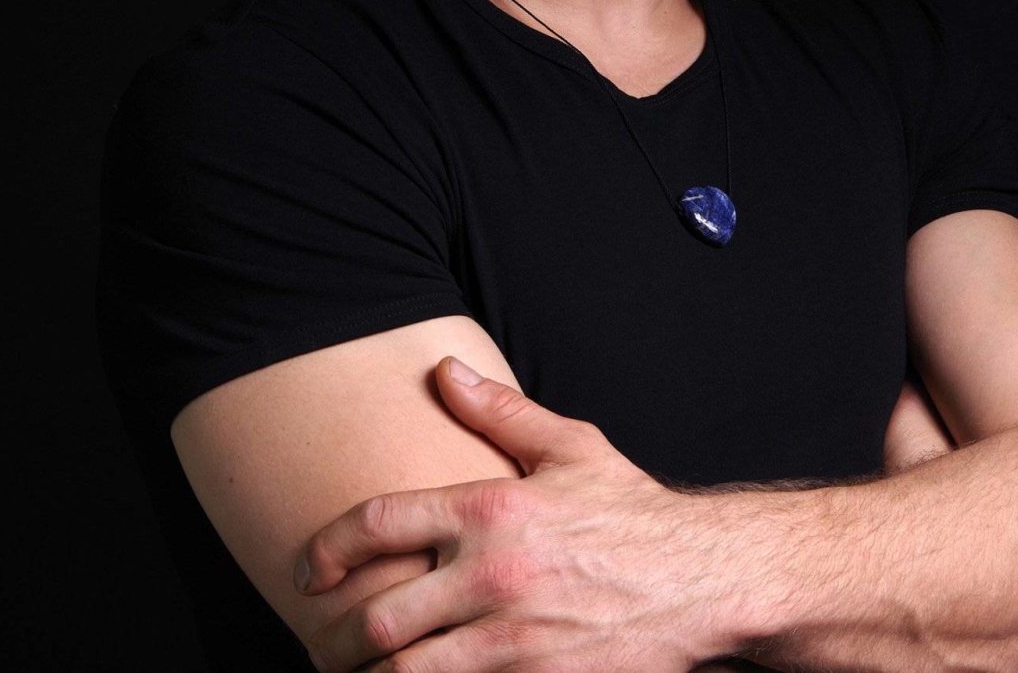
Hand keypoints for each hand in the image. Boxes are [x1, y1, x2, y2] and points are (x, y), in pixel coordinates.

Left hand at [295, 356, 745, 671]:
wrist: (707, 579)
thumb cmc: (635, 513)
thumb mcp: (573, 448)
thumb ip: (501, 412)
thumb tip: (445, 371)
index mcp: (492, 508)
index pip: (377, 523)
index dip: (325, 549)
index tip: (310, 572)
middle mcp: (494, 575)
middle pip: (378, 621)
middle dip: (339, 642)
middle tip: (331, 646)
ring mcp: (515, 638)